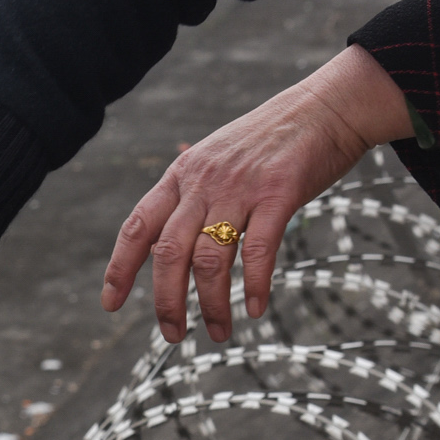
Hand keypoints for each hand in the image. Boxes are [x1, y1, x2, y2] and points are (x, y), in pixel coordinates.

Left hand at [102, 44, 412, 343]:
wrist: (328, 104)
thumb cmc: (272, 139)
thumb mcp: (216, 156)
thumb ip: (190, 192)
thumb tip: (162, 228)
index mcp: (182, 175)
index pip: (137, 226)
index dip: (120, 268)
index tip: (110, 303)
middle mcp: (203, 182)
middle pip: (168, 253)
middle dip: (166, 302)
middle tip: (173, 334)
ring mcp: (239, 187)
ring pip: (209, 259)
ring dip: (211, 304)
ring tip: (219, 332)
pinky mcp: (279, 193)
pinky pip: (258, 250)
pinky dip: (253, 285)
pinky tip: (254, 309)